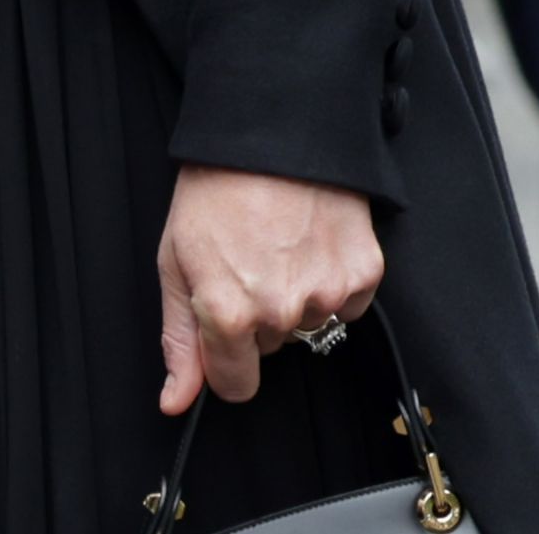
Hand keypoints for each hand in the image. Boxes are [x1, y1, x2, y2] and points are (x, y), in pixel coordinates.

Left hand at [156, 165, 382, 416]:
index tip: (221, 337)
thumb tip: (176, 401)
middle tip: (243, 262)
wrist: (271, 136)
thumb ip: (179, 340)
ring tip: (275, 245)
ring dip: (292, 296)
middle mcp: (281, 312)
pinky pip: (344, 304)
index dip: (223, 363)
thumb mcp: (174, 262)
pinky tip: (308, 244)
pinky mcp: (363, 274)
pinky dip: (328, 281)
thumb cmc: (214, 191)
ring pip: (306, 325)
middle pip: (269, 348)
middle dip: (254, 317)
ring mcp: (326, 293)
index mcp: (228, 314)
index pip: (234, 385)